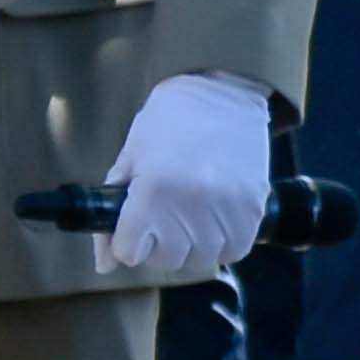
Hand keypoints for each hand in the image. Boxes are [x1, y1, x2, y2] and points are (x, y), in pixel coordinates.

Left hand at [99, 71, 273, 276]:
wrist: (222, 93)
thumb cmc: (167, 123)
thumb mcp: (129, 159)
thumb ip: (112, 214)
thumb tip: (105, 265)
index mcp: (153, 189)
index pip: (130, 253)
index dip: (128, 242)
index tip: (135, 226)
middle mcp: (190, 204)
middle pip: (166, 260)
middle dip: (159, 244)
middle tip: (164, 216)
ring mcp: (226, 209)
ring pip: (200, 260)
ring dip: (192, 245)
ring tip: (191, 213)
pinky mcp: (254, 210)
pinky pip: (233, 252)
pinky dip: (222, 242)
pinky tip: (214, 217)